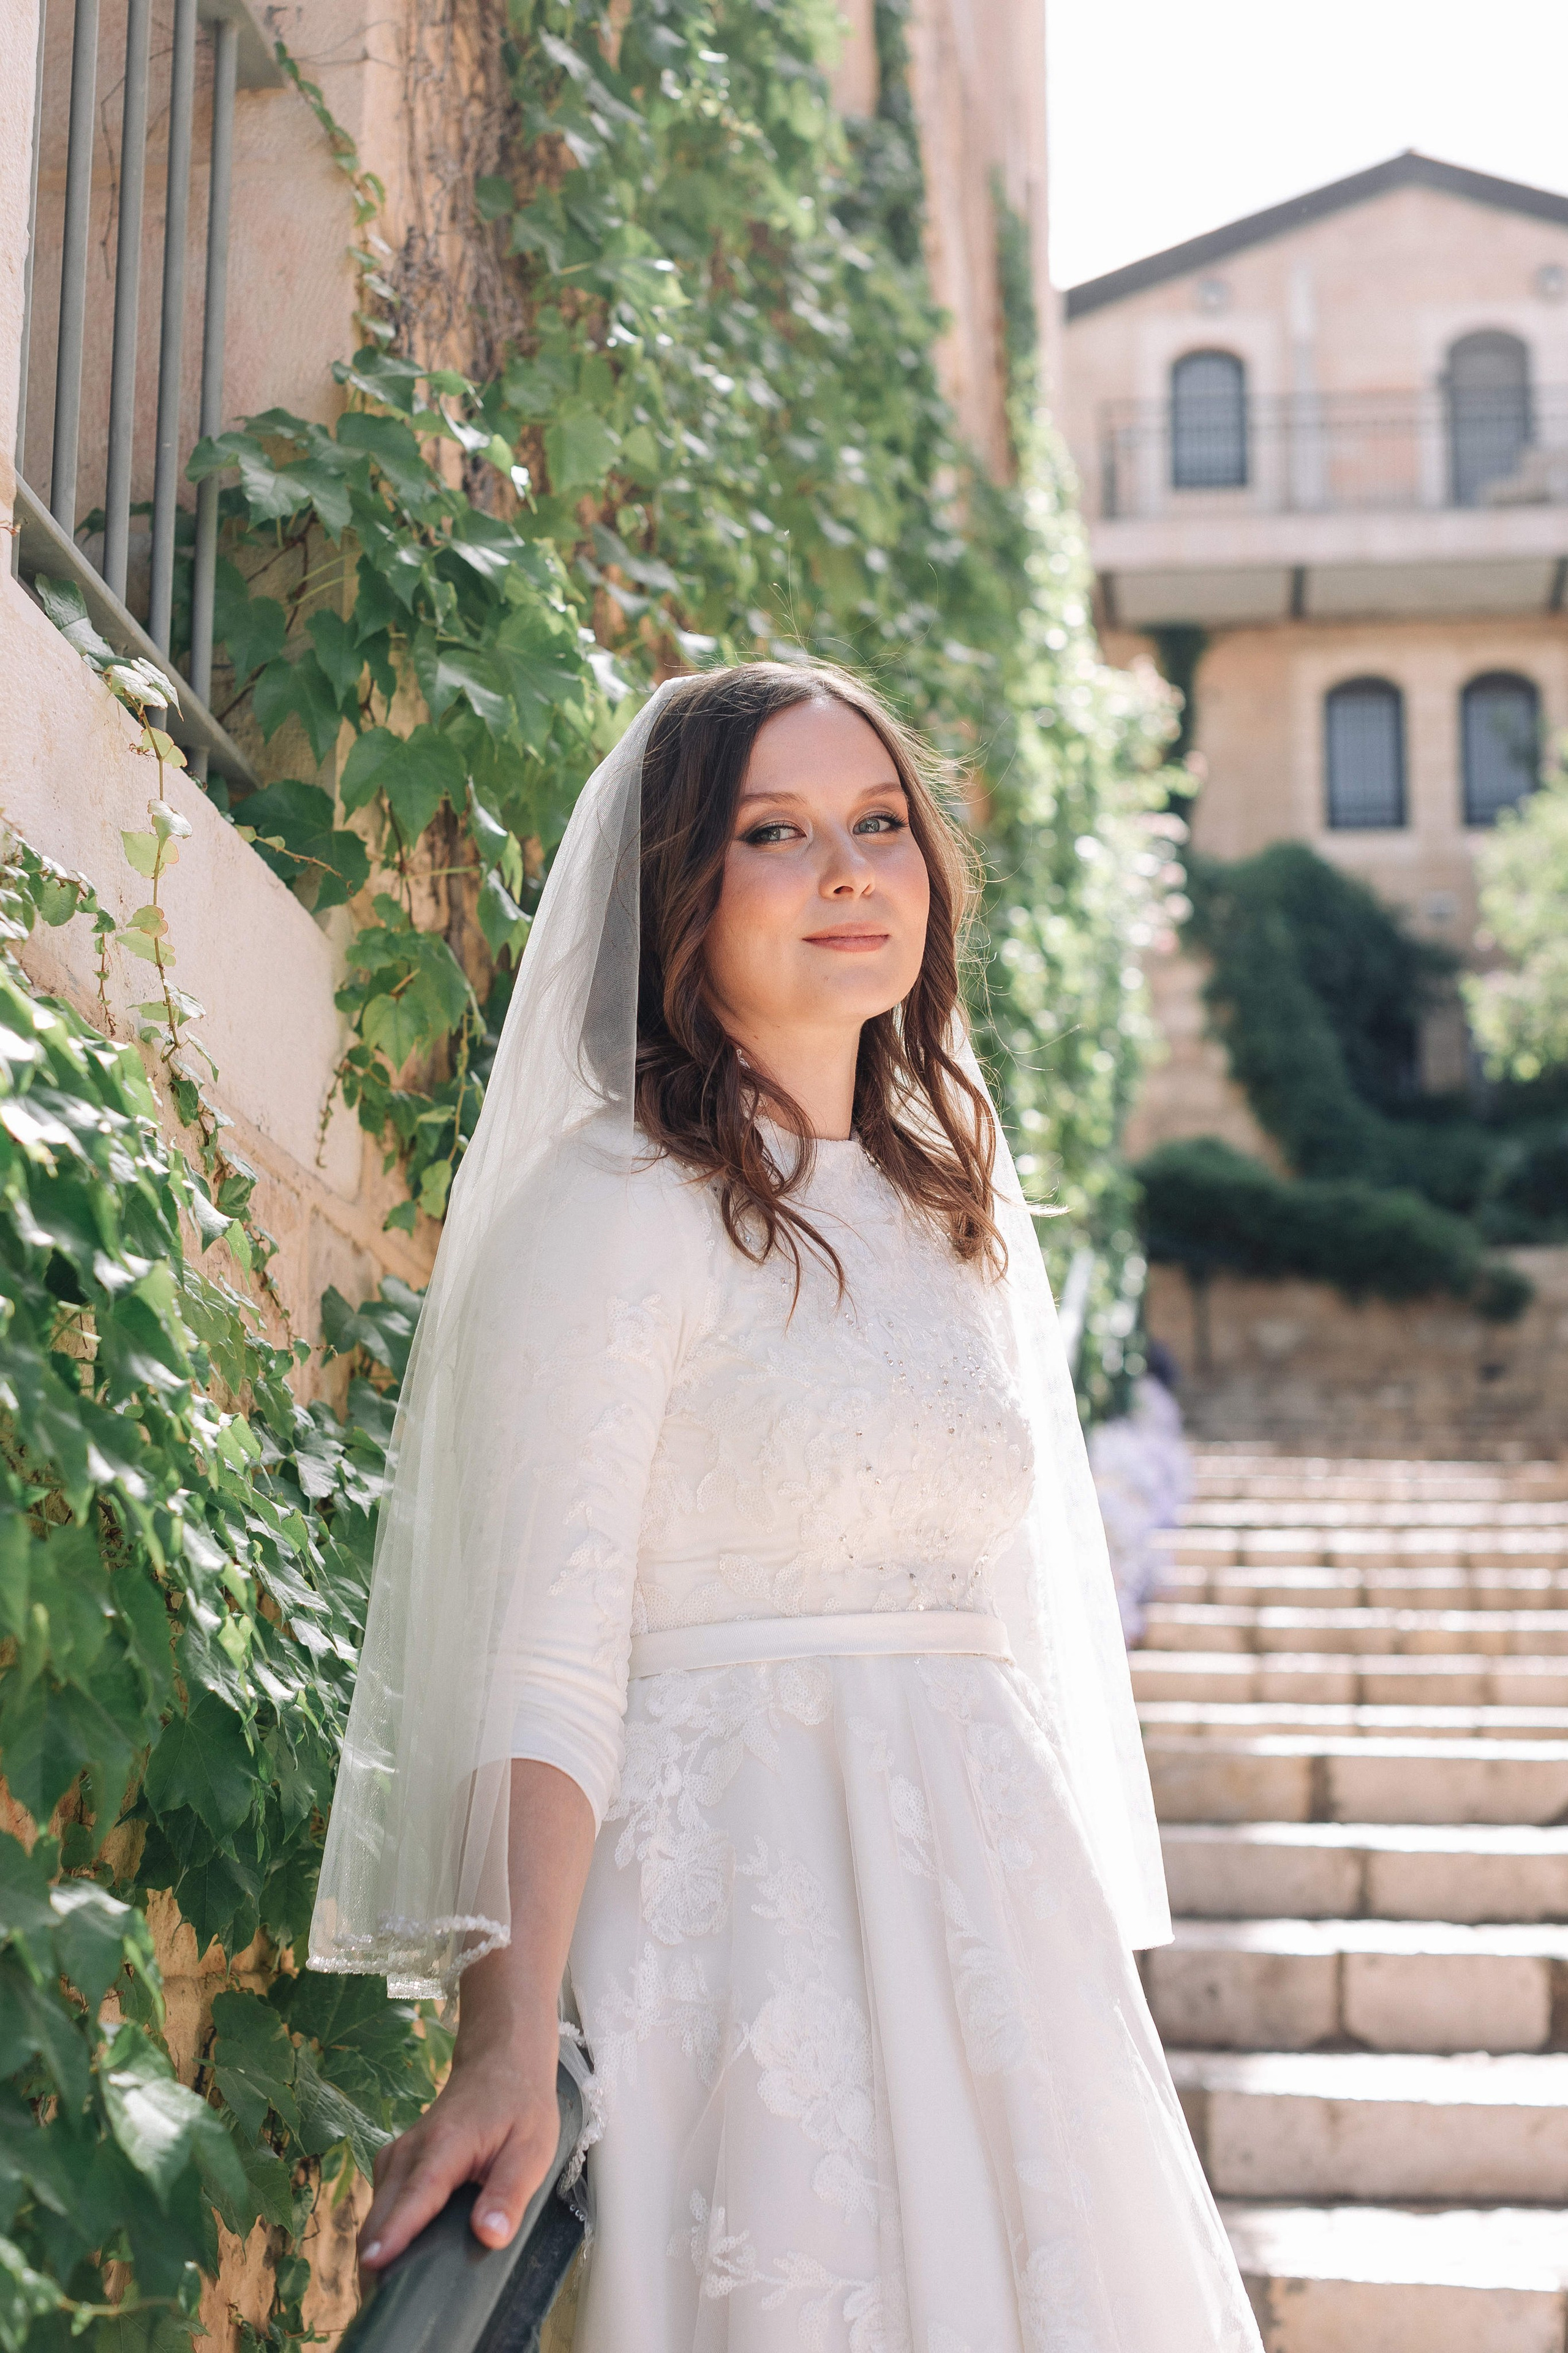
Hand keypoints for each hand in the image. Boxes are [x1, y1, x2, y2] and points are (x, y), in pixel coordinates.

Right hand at [358, 2017, 562, 2272]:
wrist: (500, 2063)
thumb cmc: (518, 2105)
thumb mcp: (532, 2148)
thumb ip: (509, 2193)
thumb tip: (489, 2235)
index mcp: (445, 2144)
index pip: (415, 2195)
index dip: (395, 2234)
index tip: (375, 2266)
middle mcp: (411, 2150)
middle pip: (381, 2215)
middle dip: (377, 2262)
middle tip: (387, 2307)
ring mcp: (397, 2156)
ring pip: (374, 2215)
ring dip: (377, 2253)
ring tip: (389, 2297)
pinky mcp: (394, 2165)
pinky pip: (380, 2207)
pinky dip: (382, 2236)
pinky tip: (395, 2263)